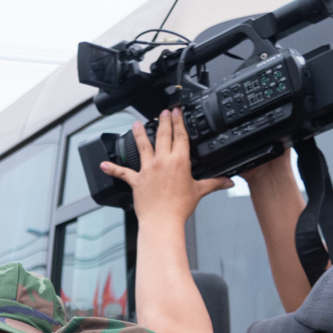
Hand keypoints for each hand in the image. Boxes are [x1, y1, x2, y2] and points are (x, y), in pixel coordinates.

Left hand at [97, 108, 231, 224]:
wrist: (162, 222)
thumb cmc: (179, 208)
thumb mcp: (199, 192)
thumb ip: (214, 183)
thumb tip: (228, 181)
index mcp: (179, 161)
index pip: (180, 135)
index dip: (179, 121)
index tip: (177, 111)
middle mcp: (162, 161)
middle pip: (162, 135)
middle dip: (163, 121)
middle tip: (162, 111)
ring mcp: (148, 169)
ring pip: (142, 146)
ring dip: (139, 134)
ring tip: (136, 123)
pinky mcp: (136, 181)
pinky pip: (122, 173)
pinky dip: (112, 168)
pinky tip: (103, 164)